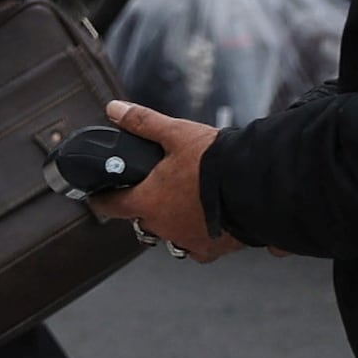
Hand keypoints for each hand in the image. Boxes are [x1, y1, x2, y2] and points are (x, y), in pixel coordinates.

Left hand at [96, 99, 239, 258]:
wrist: (259, 184)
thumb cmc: (216, 163)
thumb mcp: (176, 134)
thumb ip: (143, 123)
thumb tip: (115, 109)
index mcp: (148, 202)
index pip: (111, 206)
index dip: (102, 199)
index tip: (99, 197)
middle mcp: (165, 227)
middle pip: (143, 221)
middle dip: (145, 209)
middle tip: (154, 193)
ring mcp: (190, 240)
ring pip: (171, 236)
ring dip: (173, 224)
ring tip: (183, 208)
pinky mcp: (215, 248)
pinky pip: (200, 247)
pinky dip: (202, 236)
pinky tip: (210, 222)